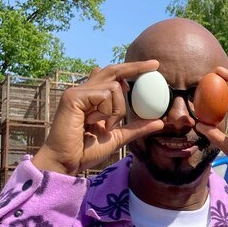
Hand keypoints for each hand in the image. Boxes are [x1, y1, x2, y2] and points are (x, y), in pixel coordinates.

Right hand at [32, 61, 164, 174]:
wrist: (66, 162)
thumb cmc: (86, 151)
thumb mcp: (118, 137)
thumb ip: (136, 128)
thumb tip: (160, 122)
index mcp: (93, 98)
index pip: (114, 77)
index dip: (131, 69)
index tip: (153, 66)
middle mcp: (85, 91)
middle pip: (113, 71)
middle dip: (135, 67)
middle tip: (156, 64)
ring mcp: (78, 92)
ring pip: (114, 88)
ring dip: (118, 111)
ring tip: (104, 126)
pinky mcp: (73, 96)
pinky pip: (103, 96)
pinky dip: (106, 112)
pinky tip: (93, 122)